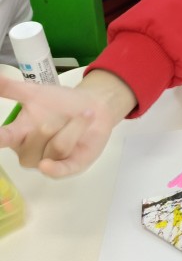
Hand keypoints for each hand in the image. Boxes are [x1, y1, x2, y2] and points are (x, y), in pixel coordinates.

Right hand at [0, 69, 135, 177]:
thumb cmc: (60, 103)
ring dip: (73, 128)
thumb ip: (10, 88)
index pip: (2, 138)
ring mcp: (48, 160)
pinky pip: (58, 171)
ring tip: (83, 116)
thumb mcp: (34, 92)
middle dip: (52, 125)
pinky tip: (46, 166)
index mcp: (17, 134)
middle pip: (34, 142)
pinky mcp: (68, 166)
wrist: (93, 107)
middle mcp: (29, 151)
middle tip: (63, 114)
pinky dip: (53, 169)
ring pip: (56, 148)